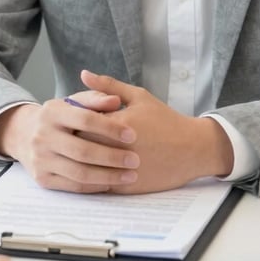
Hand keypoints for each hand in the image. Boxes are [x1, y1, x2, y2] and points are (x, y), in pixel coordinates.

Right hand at [0, 90, 140, 193]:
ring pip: (79, 172)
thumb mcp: (73, 102)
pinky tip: (111, 183)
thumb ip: (95, 99)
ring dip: (108, 176)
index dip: (110, 128)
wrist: (25, 135)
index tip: (132, 135)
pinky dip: (95, 186)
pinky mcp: (42, 178)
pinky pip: (73, 186)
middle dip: (112, 157)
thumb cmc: (60, 118)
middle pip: (82, 150)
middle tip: (135, 160)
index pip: (85, 119)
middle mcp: (42, 135)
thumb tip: (116, 101)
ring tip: (130, 175)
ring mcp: (40, 159)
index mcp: (52, 112)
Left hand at [78, 70, 233, 192]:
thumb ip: (108, 86)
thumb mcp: (138, 97)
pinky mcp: (127, 187)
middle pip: (79, 144)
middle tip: (67, 135)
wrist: (192, 149)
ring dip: (78, 159)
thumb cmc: (165, 119)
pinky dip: (90, 177)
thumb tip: (83, 73)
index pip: (81, 121)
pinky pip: (98, 184)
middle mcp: (118, 147)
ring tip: (75, 150)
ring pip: (86, 167)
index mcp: (118, 122)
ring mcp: (122, 169)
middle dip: (72, 139)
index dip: (71, 119)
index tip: (69, 117)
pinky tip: (87, 168)